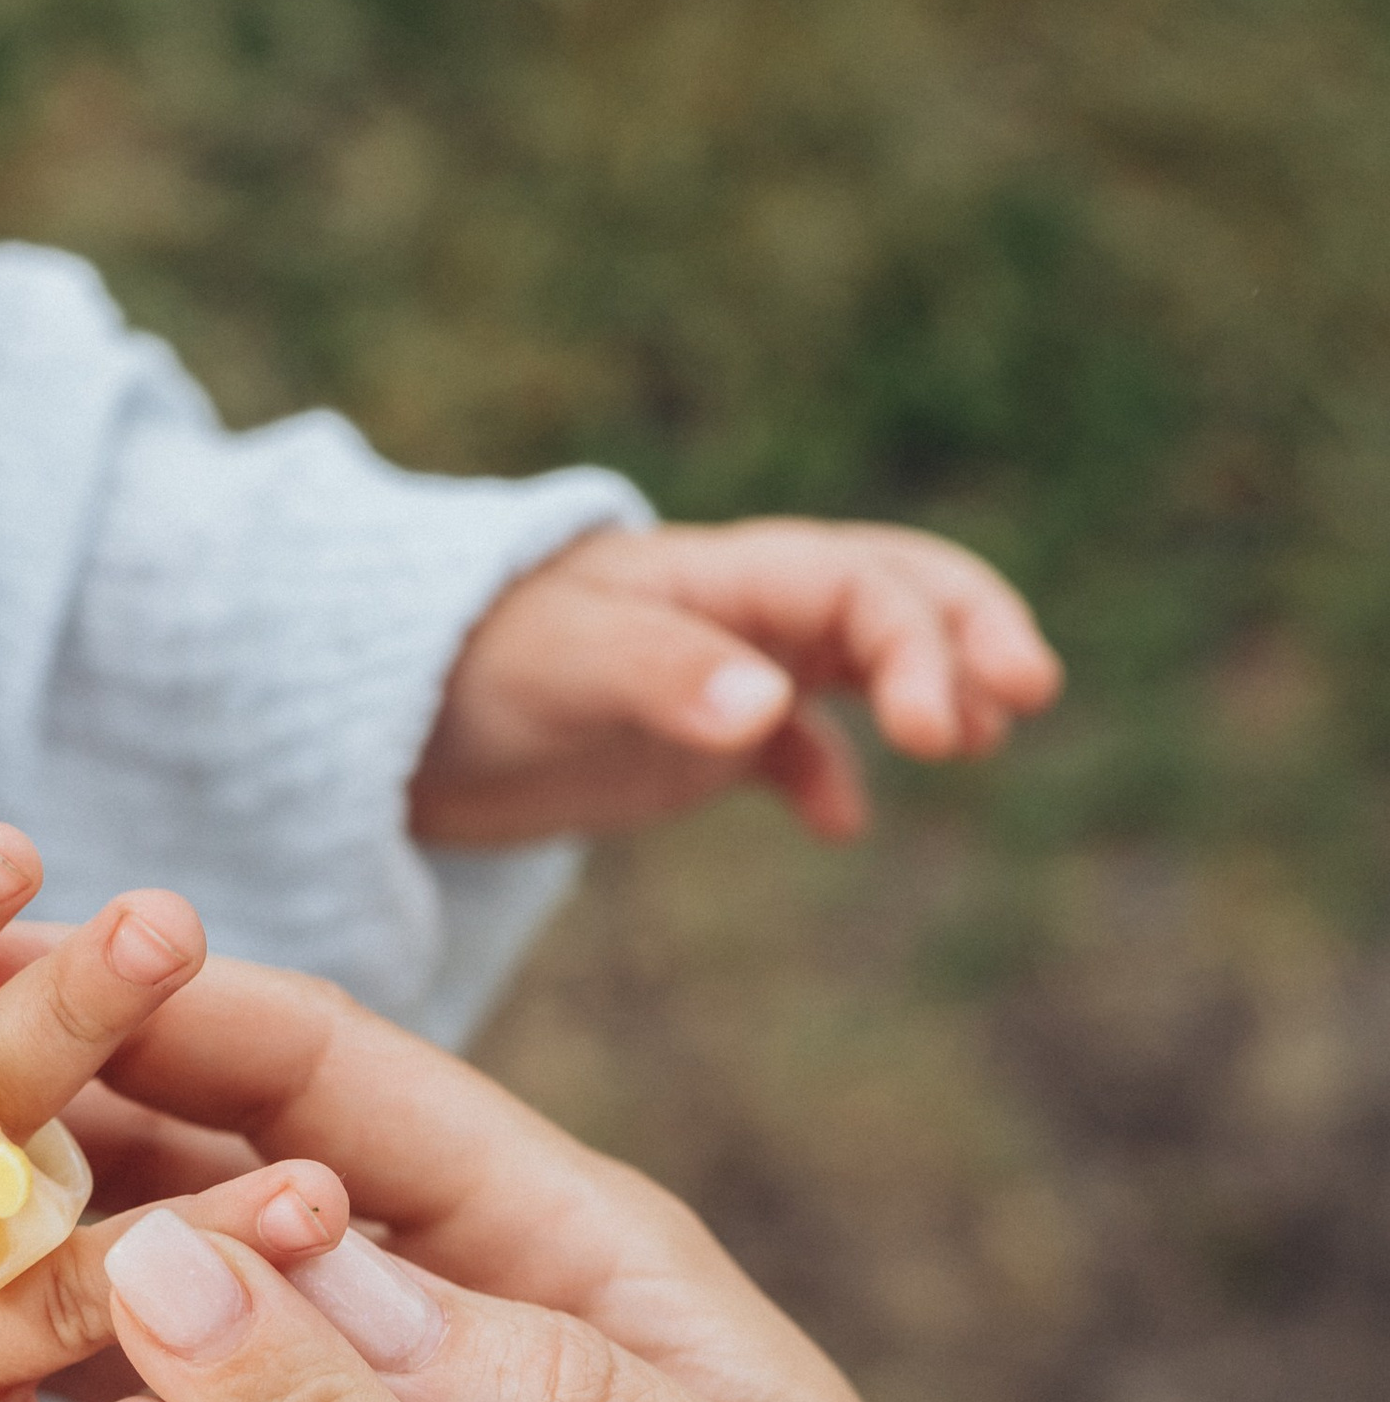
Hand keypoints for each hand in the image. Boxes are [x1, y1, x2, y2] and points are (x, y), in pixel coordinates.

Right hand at [1, 951, 1214, 1401]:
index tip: (6, 965)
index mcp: (565, 1257)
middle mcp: (459, 1339)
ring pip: (185, 1350)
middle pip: (221, 1186)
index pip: (335, 1078)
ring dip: (46, 1301)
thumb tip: (294, 1273)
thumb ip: (549, 1400)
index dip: (172, 1011)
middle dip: (60, 1135)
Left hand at [412, 515, 1061, 845]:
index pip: (860, 586)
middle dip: (967, 633)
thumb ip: (662, 682)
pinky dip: (822, 774)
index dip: (926, 644)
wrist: (372, 712)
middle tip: (1029, 696)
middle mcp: (735, 613)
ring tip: (975, 742)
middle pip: (889, 595)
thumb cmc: (464, 668)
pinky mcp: (685, 738)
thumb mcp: (560, 670)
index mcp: (719, 576)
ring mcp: (717, 674)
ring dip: (922, 688)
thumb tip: (767, 709)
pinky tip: (840, 825)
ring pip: (855, 661)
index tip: (949, 730)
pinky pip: (783, 744)